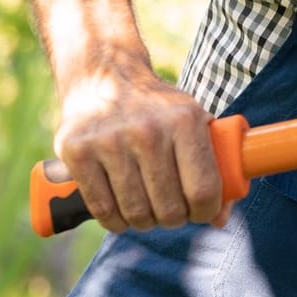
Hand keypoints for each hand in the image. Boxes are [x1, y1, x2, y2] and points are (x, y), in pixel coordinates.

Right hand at [53, 61, 230, 232]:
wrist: (104, 75)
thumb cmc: (159, 109)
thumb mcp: (194, 121)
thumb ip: (216, 166)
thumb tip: (220, 219)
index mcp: (185, 121)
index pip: (203, 190)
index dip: (207, 211)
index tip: (202, 212)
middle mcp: (147, 131)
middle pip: (169, 208)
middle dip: (175, 218)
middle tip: (172, 211)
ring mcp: (108, 142)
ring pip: (136, 213)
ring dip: (145, 221)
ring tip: (148, 210)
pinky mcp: (77, 152)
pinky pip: (102, 209)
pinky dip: (116, 221)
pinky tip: (122, 211)